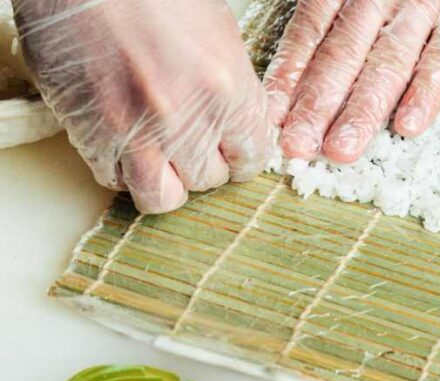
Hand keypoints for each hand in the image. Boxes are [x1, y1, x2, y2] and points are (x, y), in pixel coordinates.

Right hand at [13, 0, 273, 213]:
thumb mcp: (215, 29)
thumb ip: (231, 83)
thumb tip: (238, 118)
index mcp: (226, 88)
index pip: (252, 156)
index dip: (241, 153)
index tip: (231, 148)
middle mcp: (185, 119)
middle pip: (210, 179)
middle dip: (203, 163)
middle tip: (189, 140)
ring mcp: (135, 132)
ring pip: (163, 196)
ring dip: (164, 180)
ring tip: (157, 154)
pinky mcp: (91, 135)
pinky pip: (113, 179)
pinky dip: (120, 169)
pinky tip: (121, 142)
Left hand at [264, 0, 439, 162]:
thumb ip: (335, 19)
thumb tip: (296, 80)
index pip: (311, 31)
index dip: (290, 75)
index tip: (272, 117)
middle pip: (343, 54)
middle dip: (317, 105)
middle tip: (298, 146)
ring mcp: (424, 5)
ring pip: (387, 62)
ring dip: (363, 110)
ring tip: (342, 149)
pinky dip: (425, 92)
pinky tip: (408, 126)